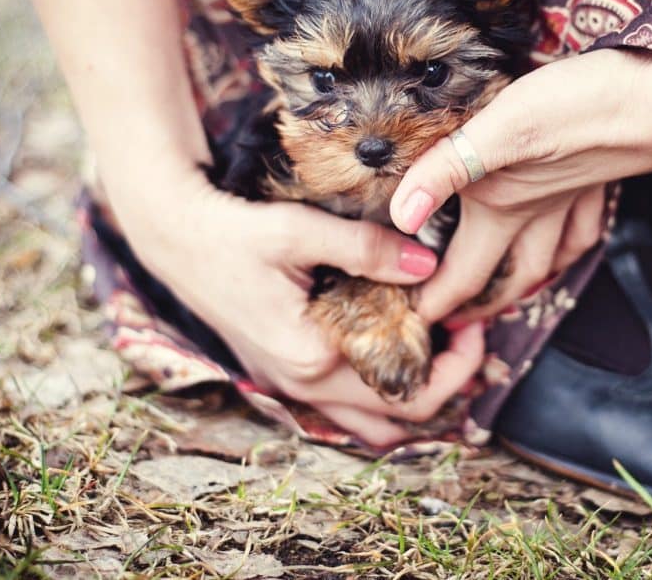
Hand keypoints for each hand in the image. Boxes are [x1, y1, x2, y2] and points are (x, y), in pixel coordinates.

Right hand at [116, 167, 484, 446]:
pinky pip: (343, 404)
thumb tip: (429, 262)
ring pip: (369, 420)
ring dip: (411, 394)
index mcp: (313, 357)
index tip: (476, 325)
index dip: (458, 367)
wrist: (175, 238)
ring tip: (438, 345)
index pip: (409, 393)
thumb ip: (368, 249)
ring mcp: (290, 385)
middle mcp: (303, 385)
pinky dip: (378, 387)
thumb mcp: (300, 231)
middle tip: (468, 333)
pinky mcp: (282, 372)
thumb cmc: (232, 232)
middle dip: (446, 382)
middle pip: (398, 418)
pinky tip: (394, 344)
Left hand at [389, 48, 651, 323]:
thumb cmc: (585, 107)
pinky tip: (564, 232)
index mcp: (505, 205)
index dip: (440, 303)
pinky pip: (581, 226)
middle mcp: (538, 210)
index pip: (466, 273)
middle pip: (510, 276)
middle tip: (459, 319)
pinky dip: (569, 242)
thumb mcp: (501, 126)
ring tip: (507, 286)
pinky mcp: (598, 175)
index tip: (418, 324)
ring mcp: (573, 196)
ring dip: (526, 279)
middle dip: (483, 304)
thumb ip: (448, 168)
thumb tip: (402, 214)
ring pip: (550, 256)